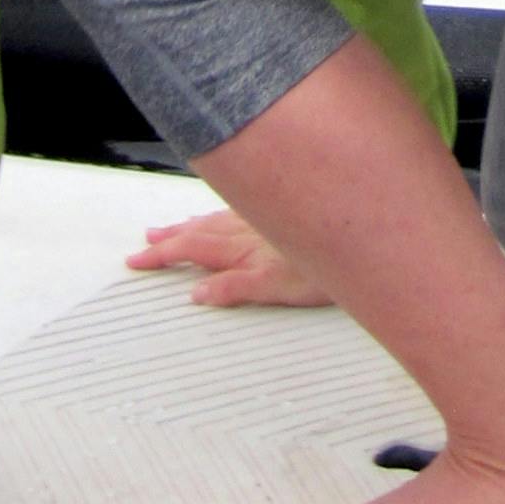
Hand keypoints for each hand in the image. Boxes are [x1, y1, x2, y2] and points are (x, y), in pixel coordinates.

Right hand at [125, 207, 333, 309]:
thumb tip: (196, 293)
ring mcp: (266, 218)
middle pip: (200, 231)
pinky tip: (220, 214)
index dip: (163, 256)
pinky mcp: (283, 211)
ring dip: (190, 225)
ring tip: (168, 228)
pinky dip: (218, 215)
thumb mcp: (282, 288)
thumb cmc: (331, 266)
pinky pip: (238, 210)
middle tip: (144, 243)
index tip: (136, 260)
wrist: (368, 229)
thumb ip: (237, 288)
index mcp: (244, 248)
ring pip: (218, 219)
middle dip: (170, 239)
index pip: (193, 250)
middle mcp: (251, 227)